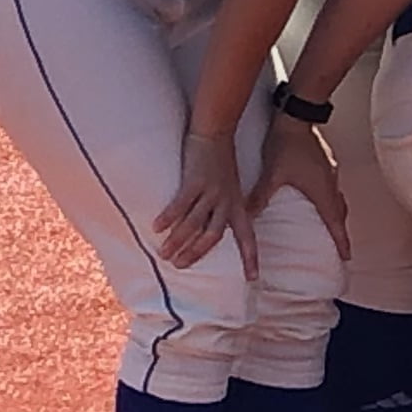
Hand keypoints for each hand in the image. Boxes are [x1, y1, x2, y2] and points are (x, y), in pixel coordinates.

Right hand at [156, 128, 258, 275]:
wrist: (216, 133)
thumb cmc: (220, 163)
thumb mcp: (230, 189)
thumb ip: (222, 210)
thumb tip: (209, 232)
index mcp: (237, 205)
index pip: (247, 236)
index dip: (250, 256)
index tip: (254, 278)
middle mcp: (226, 201)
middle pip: (213, 235)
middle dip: (196, 253)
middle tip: (180, 266)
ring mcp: (211, 191)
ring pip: (195, 222)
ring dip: (178, 240)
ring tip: (164, 254)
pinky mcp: (195, 180)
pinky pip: (181, 203)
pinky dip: (169, 216)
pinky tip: (157, 227)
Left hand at [254, 117, 348, 254]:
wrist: (297, 117)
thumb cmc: (286, 146)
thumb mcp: (272, 174)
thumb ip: (261, 198)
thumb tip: (246, 218)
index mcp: (321, 191)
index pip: (335, 222)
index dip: (341, 240)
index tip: (347, 256)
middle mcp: (330, 183)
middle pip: (340, 212)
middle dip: (340, 229)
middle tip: (339, 243)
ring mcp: (331, 171)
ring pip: (338, 197)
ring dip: (335, 212)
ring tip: (330, 222)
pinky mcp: (327, 162)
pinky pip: (332, 185)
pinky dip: (330, 196)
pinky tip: (319, 194)